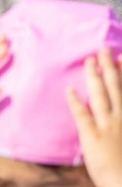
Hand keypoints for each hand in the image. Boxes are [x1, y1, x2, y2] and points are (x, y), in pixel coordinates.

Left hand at [67, 48, 121, 186]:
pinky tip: (70, 90)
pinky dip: (76, 102)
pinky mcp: (92, 137)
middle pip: (116, 87)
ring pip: (101, 95)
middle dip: (109, 66)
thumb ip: (120, 127)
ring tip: (89, 60)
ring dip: (94, 76)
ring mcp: (108, 126)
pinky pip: (83, 115)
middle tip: (103, 49)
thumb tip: (115, 118)